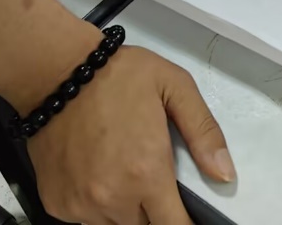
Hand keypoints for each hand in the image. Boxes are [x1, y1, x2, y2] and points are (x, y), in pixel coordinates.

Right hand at [29, 45, 232, 224]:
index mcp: (146, 174)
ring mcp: (81, 205)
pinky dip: (97, 205)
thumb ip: (204, 133)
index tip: (188, 214)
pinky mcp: (57, 203)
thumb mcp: (175, 87)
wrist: (56, 72)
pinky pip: (85, 218)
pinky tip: (98, 172)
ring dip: (127, 209)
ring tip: (125, 169)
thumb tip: (225, 174)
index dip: (186, 223)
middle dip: (157, 211)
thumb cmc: (119, 76)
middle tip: (153, 177)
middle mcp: (113, 199)